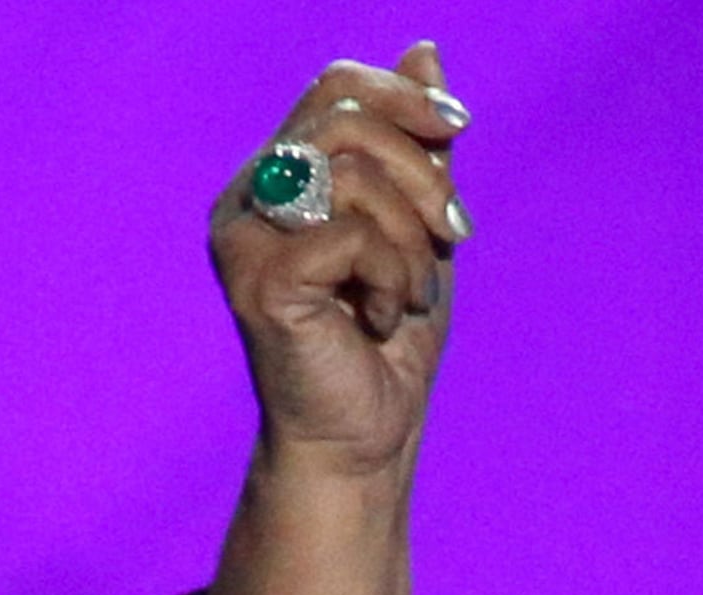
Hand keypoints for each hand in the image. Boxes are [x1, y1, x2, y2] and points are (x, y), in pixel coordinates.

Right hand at [208, 42, 472, 482]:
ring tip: (410, 293)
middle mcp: (249, 194)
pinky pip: (348, 236)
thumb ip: (423, 148)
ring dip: (413, 238)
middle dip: (424, 172)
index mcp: (283, 174)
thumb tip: (426, 50)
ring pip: (350, 175)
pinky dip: (392, 277)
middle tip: (456, 233)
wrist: (368, 436)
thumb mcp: (423, 230)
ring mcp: (243, 235)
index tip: (460, 132)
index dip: (404, 97)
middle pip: (345, 117)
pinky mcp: (257, 280)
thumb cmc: (391, 340)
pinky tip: (381, 318)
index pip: (336, 88)